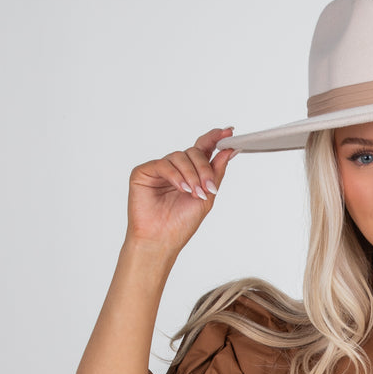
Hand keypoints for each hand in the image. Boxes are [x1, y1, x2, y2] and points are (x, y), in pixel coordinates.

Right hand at [125, 127, 236, 252]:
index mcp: (190, 173)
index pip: (202, 149)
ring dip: (191, 175)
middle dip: (204, 168)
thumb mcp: (206, 197)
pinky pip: (163, 164)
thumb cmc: (181, 224)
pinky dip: (176, 176)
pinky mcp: (144, 172)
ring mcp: (159, 169)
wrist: (161, 241)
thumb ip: (216, 173)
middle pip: (193, 152)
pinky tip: (182, 189)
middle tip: (209, 187)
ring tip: (194, 193)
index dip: (214, 139)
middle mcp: (175, 168)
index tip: (228, 132)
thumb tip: (228, 151)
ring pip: (180, 157)